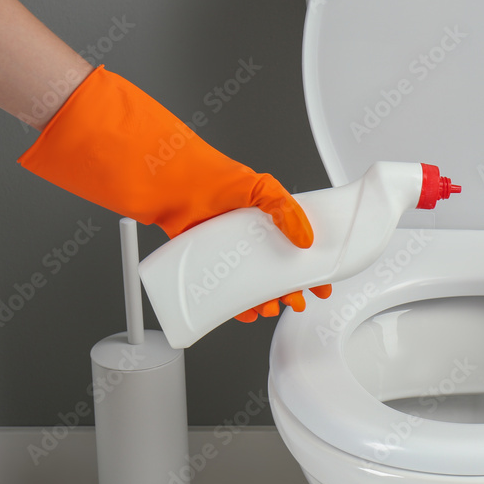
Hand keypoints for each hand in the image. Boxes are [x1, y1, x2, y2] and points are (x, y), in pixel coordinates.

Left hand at [16, 66, 322, 321]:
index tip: (320, 283)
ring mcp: (225, 250)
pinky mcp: (202, 261)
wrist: (162, 181)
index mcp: (265, 218)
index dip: (311, 268)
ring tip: (268, 307)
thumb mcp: (260, 187)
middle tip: (295, 301)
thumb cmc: (207, 173)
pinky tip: (241, 310)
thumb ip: (287, 210)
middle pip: (276, 271)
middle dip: (288, 290)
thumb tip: (306, 238)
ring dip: (263, 300)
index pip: (297, 248)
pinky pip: (221, 289)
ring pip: (251, 284)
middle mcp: (247, 236)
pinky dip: (233, 304)